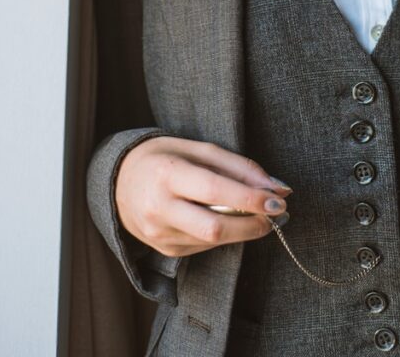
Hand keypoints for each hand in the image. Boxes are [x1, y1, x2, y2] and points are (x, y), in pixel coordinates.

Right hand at [115, 135, 292, 256]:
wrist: (119, 181)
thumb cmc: (164, 157)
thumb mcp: (198, 149)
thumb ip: (237, 166)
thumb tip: (276, 185)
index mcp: (167, 174)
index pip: (214, 190)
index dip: (250, 197)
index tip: (280, 197)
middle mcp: (160, 208)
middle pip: (214, 226)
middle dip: (253, 224)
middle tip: (278, 213)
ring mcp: (160, 234)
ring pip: (213, 240)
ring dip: (245, 230)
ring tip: (261, 215)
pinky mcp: (165, 250)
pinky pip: (204, 246)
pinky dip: (225, 234)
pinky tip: (231, 220)